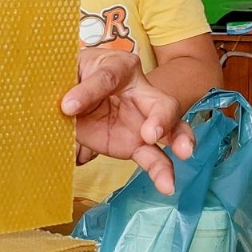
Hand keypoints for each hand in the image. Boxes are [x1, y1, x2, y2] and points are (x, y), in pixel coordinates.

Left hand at [61, 49, 194, 194]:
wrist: (72, 95)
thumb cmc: (77, 75)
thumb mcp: (70, 73)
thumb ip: (74, 87)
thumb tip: (69, 106)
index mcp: (120, 67)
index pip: (109, 76)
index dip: (90, 90)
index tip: (68, 106)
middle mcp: (140, 92)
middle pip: (160, 102)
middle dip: (162, 117)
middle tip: (150, 134)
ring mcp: (141, 120)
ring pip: (169, 129)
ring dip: (178, 140)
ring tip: (183, 153)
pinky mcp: (135, 144)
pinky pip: (153, 157)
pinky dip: (161, 171)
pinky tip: (167, 185)